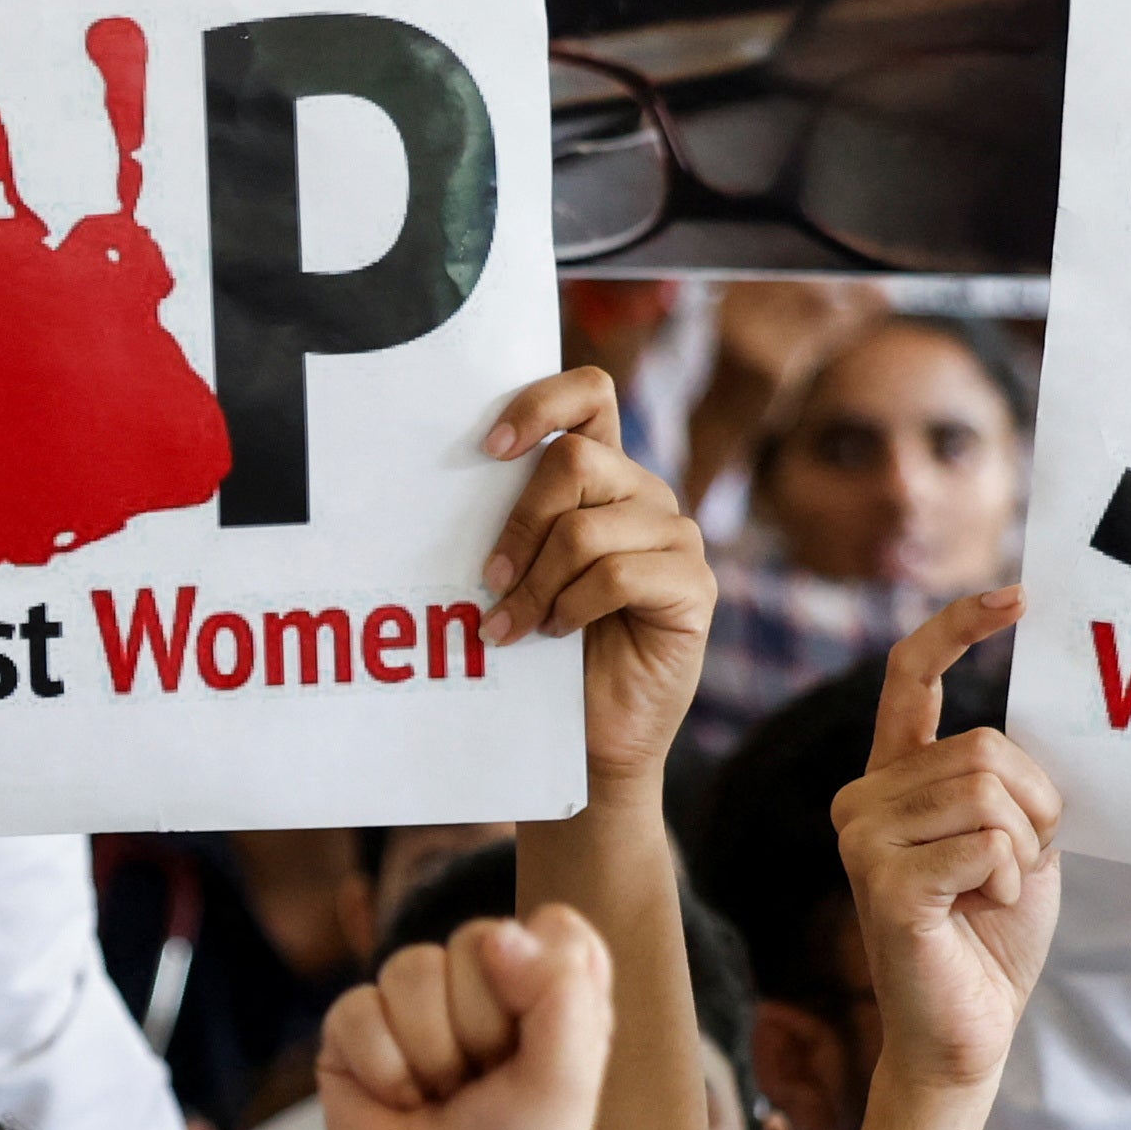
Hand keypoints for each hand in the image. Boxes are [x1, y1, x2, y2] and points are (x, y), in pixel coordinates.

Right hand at [319, 906, 615, 1129]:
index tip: (540, 1044)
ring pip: (410, 967)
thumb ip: (560, 989)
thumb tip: (497, 935)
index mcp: (548, 993)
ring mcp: (411, 1007)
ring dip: (431, 1053)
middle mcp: (482, 989)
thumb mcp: (569, 1077)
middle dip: (481, 1025)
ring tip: (439, 1099)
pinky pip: (357, 1008)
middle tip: (484, 1085)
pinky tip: (398, 1104)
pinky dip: (383, 1069)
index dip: (545, 977)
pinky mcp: (351, 1034)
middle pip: (477, 938)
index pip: (553, 927)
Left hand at [476, 365, 713, 792]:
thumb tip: (438, 489)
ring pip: (587, 528)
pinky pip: (618, 575)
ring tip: (513, 627)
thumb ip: (508, 523)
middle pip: (575, 461)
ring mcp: (676, 536)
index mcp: (603, 475)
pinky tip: (559, 633)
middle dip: (519, 525)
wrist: (591, 734)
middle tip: (489, 581)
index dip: (541, 404)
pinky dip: (573, 607)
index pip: (589, 395)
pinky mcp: (693, 585)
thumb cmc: (546, 650)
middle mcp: (644, 493)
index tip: (490, 449)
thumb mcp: (519, 572)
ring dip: (536, 584)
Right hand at [831, 589, 1060, 1102]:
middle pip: (982, 747)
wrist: (967, 1033)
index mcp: (891, 780)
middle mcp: (862, 799)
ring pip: (987, 793)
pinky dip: (1006, 880)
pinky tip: (976, 912)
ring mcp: (861, 839)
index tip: (1015, 597)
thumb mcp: (1015, 839)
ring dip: (1021, 848)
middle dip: (1033, 805)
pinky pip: (984, 844)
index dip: (959, 629)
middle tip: (1017, 864)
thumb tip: (1031, 725)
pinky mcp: (881, 883)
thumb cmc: (991, 938)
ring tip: (991, 892)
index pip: (909, 677)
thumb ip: (1009, 780)